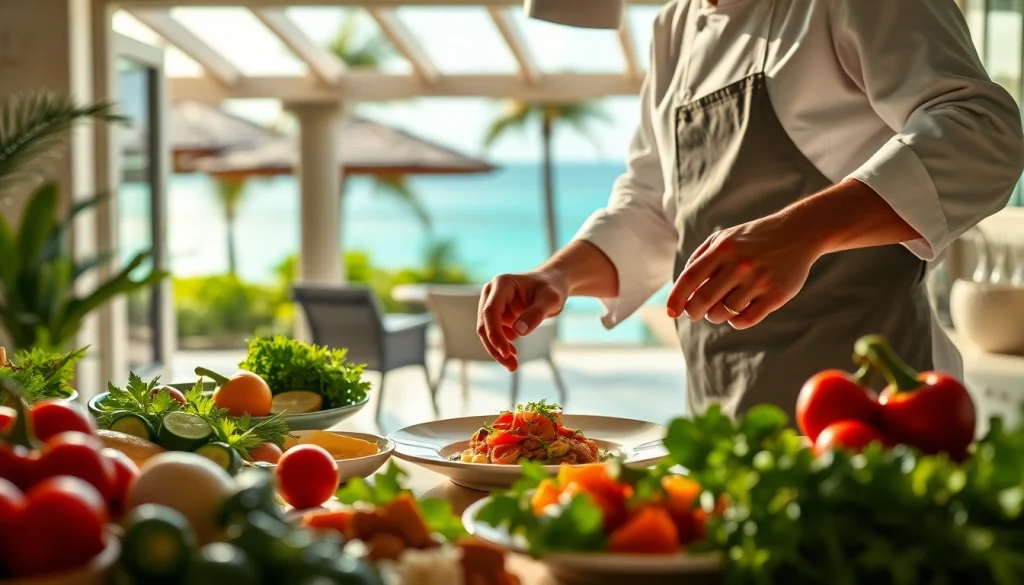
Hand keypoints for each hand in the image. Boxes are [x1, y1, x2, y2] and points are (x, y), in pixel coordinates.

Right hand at [477, 271, 568, 370]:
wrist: (553, 284)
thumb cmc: (553, 288)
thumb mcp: (551, 299)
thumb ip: (536, 314)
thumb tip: (518, 332)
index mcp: (502, 284)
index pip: (490, 311)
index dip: (495, 333)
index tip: (506, 352)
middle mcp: (492, 293)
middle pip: (485, 324)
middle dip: (495, 347)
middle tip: (511, 366)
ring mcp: (492, 304)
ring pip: (487, 332)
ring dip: (497, 350)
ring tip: (512, 366)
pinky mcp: (497, 316)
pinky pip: (494, 335)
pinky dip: (501, 347)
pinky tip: (513, 355)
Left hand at [666, 214, 824, 328]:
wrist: (798, 233)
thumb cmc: (753, 238)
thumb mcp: (724, 238)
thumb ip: (700, 258)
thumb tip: (681, 286)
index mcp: (722, 249)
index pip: (690, 278)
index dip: (676, 298)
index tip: (671, 312)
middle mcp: (739, 265)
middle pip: (703, 300)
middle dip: (693, 312)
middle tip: (694, 313)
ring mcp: (758, 281)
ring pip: (723, 313)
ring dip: (715, 316)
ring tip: (719, 308)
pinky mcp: (775, 295)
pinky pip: (745, 320)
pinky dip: (735, 322)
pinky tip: (736, 313)